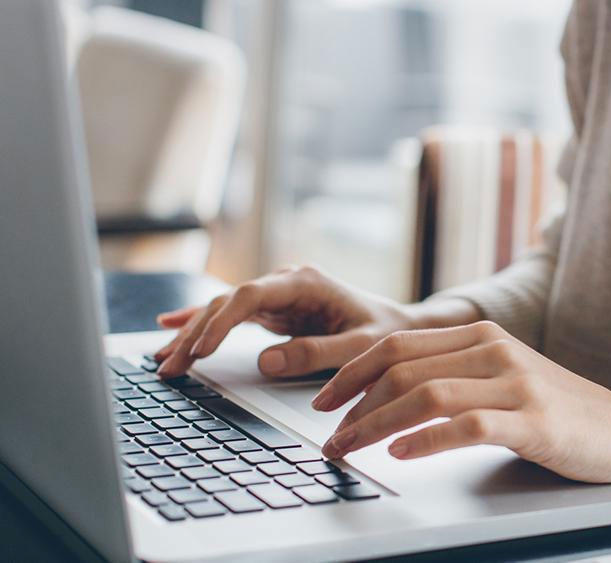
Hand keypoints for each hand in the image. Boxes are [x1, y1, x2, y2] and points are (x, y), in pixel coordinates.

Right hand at [154, 266, 418, 377]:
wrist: (401, 326)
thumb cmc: (386, 334)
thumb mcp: (359, 347)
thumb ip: (316, 353)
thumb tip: (265, 362)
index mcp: (306, 283)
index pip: (250, 296)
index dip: (221, 321)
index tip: (200, 349)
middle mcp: (286, 283)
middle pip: (228, 303)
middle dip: (195, 334)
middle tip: (170, 367)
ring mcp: (278, 296)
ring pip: (222, 309)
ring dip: (191, 334)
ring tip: (163, 361)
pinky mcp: (275, 311)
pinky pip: (230, 316)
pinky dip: (201, 323)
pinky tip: (169, 326)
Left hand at [311, 321, 610, 494]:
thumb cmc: (558, 410)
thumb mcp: (503, 377)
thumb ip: (455, 373)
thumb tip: (387, 394)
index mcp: (482, 335)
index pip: (398, 343)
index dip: (352, 372)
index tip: (323, 401)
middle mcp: (494, 350)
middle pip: (402, 367)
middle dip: (352, 403)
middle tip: (328, 436)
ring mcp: (515, 384)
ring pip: (425, 394)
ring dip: (375, 425)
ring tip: (349, 448)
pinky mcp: (532, 421)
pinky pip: (466, 426)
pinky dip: (425, 440)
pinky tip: (400, 454)